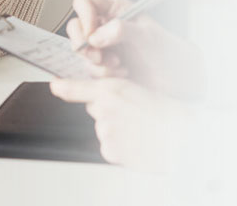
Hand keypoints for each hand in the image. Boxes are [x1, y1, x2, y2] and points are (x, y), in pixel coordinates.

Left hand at [50, 76, 190, 169]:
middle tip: (131, 114)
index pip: (73, 88)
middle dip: (108, 111)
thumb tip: (77, 90)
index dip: (63, 86)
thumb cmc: (163, 111)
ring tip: (137, 128)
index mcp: (110, 89)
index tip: (55, 85)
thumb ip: (105, 89)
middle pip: (94, 109)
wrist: (180, 135)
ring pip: (103, 129)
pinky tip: (135, 141)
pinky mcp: (110, 151)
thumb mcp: (134, 88)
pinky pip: (108, 148)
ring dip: (116, 130)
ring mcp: (106, 131)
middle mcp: (103, 109)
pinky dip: (120, 147)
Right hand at [65, 0, 205, 99]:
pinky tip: (122, 74)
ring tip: (119, 66)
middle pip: (76, 27)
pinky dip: (103, 75)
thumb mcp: (148, 36)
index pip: (86, 3)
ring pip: (82, 51)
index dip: (84, 16)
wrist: (178, 80)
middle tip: (98, 55)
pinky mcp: (103, 67)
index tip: (91, 33)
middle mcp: (106, 27)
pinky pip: (90, 69)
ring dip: (97, 63)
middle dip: (84, 44)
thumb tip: (97, 34)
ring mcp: (103, 47)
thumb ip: (123, 30)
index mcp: (116, 10)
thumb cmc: (168, 52)